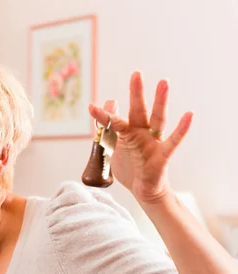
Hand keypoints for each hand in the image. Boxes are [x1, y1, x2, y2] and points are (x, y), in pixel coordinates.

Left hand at [88, 71, 193, 203]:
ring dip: (160, 102)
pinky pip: (173, 142)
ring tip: (163, 83)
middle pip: (139, 111)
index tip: (92, 106)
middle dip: (136, 93)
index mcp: (129, 133)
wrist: (143, 191)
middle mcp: (142, 134)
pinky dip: (182, 129)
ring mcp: (153, 143)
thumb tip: (106, 106)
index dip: (105, 114)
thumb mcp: (113, 149)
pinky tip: (189, 115)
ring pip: (157, 120)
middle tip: (136, 73)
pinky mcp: (162, 157)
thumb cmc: (130, 168)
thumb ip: (107, 129)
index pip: (116, 120)